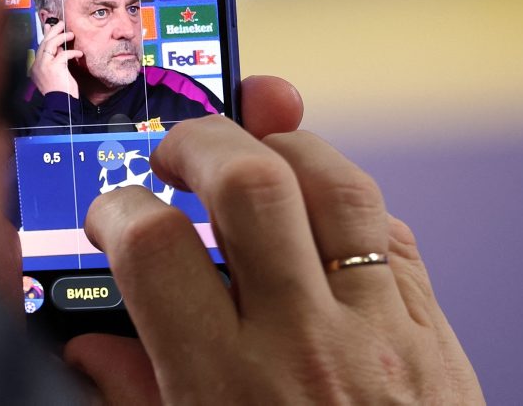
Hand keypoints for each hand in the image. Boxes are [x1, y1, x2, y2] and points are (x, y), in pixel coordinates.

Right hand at [30, 21, 81, 96]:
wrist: (60, 104)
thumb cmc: (60, 91)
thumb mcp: (56, 74)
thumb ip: (55, 61)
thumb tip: (60, 48)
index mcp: (36, 67)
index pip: (40, 47)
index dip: (45, 35)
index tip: (50, 26)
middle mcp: (37, 65)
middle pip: (44, 43)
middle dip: (53, 31)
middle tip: (61, 24)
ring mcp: (44, 66)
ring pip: (50, 45)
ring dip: (61, 37)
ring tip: (70, 34)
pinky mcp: (54, 68)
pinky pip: (63, 54)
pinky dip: (72, 52)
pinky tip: (79, 53)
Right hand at [65, 77, 482, 403]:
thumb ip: (134, 402)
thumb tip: (90, 353)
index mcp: (226, 387)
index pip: (153, 248)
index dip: (116, 210)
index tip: (112, 214)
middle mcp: (305, 345)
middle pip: (250, 183)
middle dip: (199, 142)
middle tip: (174, 155)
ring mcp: (379, 332)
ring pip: (336, 185)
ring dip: (281, 146)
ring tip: (248, 152)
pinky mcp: (432, 334)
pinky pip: (392, 233)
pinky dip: (347, 202)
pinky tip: (314, 210)